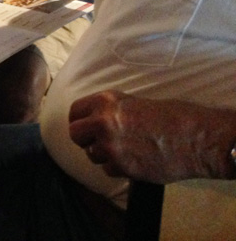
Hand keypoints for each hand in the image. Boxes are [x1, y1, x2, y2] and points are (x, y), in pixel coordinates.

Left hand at [69, 90, 235, 182]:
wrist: (194, 138)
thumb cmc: (170, 116)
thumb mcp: (133, 102)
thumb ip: (109, 110)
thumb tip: (92, 119)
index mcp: (105, 101)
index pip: (75, 111)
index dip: (79, 120)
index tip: (85, 126)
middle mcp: (102, 121)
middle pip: (75, 134)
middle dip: (84, 139)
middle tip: (98, 142)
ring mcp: (110, 145)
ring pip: (91, 155)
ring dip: (103, 155)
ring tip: (124, 150)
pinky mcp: (121, 166)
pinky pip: (107, 169)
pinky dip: (117, 168)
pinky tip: (134, 160)